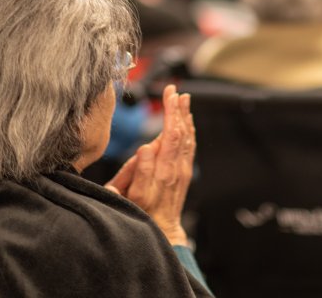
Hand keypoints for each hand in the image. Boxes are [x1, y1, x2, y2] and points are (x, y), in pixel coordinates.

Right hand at [105, 84, 195, 245]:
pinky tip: (187, 121)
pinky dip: (190, 130)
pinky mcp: (185, 173)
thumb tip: (145, 147)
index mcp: (162, 170)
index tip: (168, 94)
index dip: (171, 112)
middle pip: (181, 131)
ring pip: (188, 137)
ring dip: (186, 116)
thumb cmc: (139, 212)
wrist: (161, 231)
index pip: (170, 134)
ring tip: (183, 98)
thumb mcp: (131, 196)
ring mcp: (183, 170)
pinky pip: (190, 147)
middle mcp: (176, 168)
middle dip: (177, 108)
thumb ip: (139, 172)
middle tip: (173, 89)